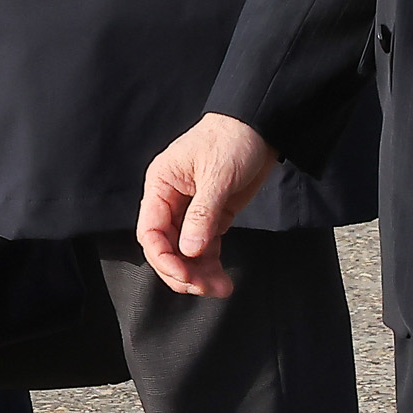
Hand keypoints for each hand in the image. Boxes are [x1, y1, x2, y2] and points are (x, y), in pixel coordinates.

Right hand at [137, 114, 279, 298]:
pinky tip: (222, 279)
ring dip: (199, 274)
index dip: (163, 257)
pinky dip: (211, 265)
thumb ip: (202, 214)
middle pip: (166, 247)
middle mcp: (171, 199)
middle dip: (182, 271)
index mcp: (162, 184)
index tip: (184, 275)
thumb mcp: (218, 175)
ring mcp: (191, 210)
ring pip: (186, 252)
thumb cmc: (233, 139)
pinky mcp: (212, 216)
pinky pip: (205, 248)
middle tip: (203, 288)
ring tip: (221, 288)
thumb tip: (189, 251)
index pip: (150, 230)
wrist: (261, 125)